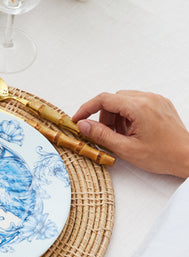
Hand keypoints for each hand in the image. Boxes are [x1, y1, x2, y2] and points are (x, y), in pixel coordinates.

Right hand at [72, 90, 188, 177]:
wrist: (188, 157)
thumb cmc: (163, 155)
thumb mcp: (126, 149)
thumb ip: (102, 135)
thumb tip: (83, 125)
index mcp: (138, 107)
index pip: (104, 99)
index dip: (87, 108)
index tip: (78, 119)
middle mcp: (147, 98)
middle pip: (114, 100)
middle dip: (105, 116)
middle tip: (106, 135)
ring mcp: (155, 99)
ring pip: (125, 100)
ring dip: (117, 116)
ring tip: (123, 135)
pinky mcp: (160, 103)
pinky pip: (137, 102)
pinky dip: (129, 115)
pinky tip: (133, 131)